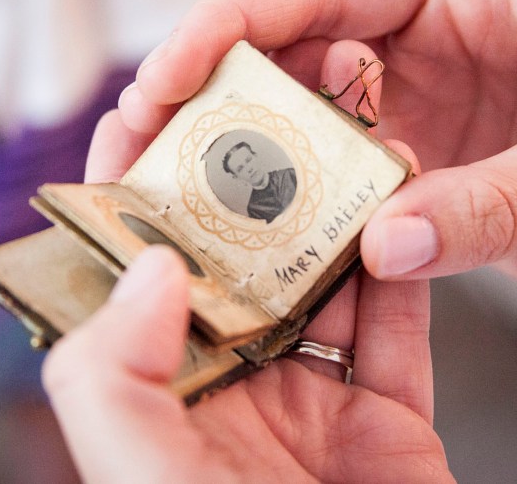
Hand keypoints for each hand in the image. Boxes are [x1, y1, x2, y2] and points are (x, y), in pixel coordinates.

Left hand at [43, 111, 452, 481]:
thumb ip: (112, 380)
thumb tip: (150, 267)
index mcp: (160, 401)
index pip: (139, 281)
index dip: (142, 199)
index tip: (155, 115)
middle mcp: (233, 391)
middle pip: (242, 261)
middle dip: (256, 180)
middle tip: (273, 100)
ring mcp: (315, 401)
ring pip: (325, 276)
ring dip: (336, 202)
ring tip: (346, 126)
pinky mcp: (392, 417)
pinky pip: (400, 322)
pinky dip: (403, 258)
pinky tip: (403, 198)